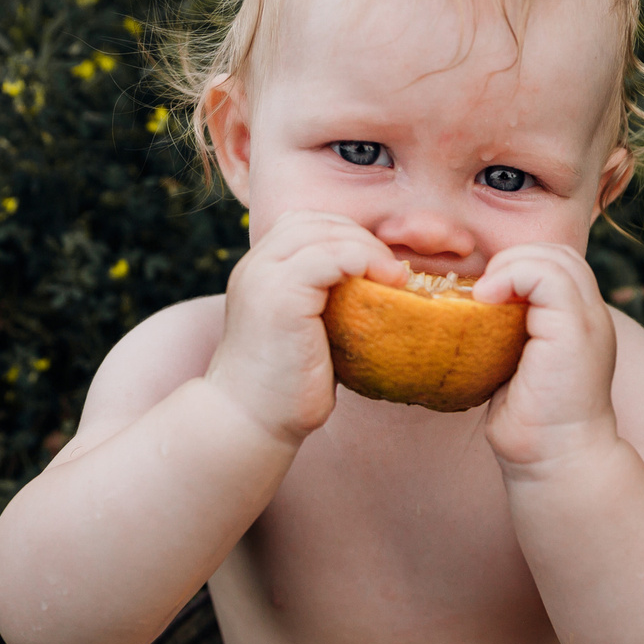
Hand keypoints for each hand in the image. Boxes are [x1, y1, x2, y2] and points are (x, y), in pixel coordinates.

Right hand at [203, 210, 405, 443]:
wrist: (249, 422)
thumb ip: (324, 302)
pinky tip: (386, 284)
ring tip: (394, 277)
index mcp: (259, 270)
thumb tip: (375, 290)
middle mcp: (255, 265)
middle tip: (393, 271)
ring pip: (325, 232)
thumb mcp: (305, 332)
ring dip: (367, 248)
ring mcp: (264, 276)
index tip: (377, 267)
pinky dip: (364, 261)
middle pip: (315, 221)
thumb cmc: (284, 387)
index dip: (346, 236)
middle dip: (360, 238)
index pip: (305, 225)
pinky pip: (331, 256)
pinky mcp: (280, 295)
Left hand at [470, 243, 620, 471]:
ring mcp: (588, 321)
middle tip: (482, 294)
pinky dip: (512, 275)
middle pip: (557, 252)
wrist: (557, 461)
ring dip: (510, 266)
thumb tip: (471, 309)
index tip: (485, 298)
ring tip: (485, 297)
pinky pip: (547, 274)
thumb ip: (511, 333)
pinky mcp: (575, 330)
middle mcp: (592, 316)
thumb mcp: (518, 365)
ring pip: (554, 255)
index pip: (555, 264)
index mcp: (579, 322)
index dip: (518, 267)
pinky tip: (487, 300)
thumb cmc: (531, 425)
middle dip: (513, 260)